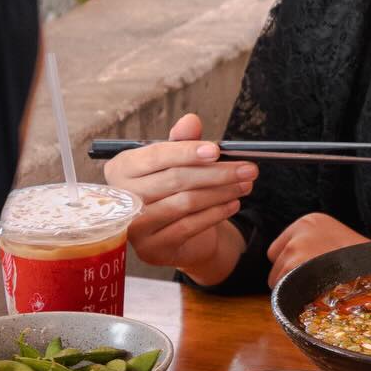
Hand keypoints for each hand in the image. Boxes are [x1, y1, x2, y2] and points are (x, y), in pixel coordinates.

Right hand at [104, 113, 249, 285]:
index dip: (188, 151)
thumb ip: (181, 141)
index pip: (156, 155)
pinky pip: (189, 226)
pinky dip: (215, 214)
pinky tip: (233, 204)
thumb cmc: (173, 191)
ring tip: (245, 185)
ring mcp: (133, 227)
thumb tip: (191, 121)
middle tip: (249, 169)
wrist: (174, 236)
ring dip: (221, 192)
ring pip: (185, 203)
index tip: (217, 150)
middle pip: (175, 179)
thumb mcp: (177, 162)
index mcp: (121, 168)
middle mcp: (122, 198)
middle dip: (217, 173)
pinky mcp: (151, 249)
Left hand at [266, 213, 369, 286]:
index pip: (281, 245)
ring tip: (316, 289)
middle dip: (288, 274)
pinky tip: (312, 296)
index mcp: (310, 221)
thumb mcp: (337, 240)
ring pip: (276, 277)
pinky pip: (280, 289)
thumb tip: (293, 264)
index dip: (292, 261)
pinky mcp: (293, 267)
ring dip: (291, 287)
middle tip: (313, 282)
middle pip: (276, 260)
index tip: (308, 270)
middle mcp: (299, 232)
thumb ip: (314, 244)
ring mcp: (295, 249)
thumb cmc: (362, 263)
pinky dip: (292, 297)